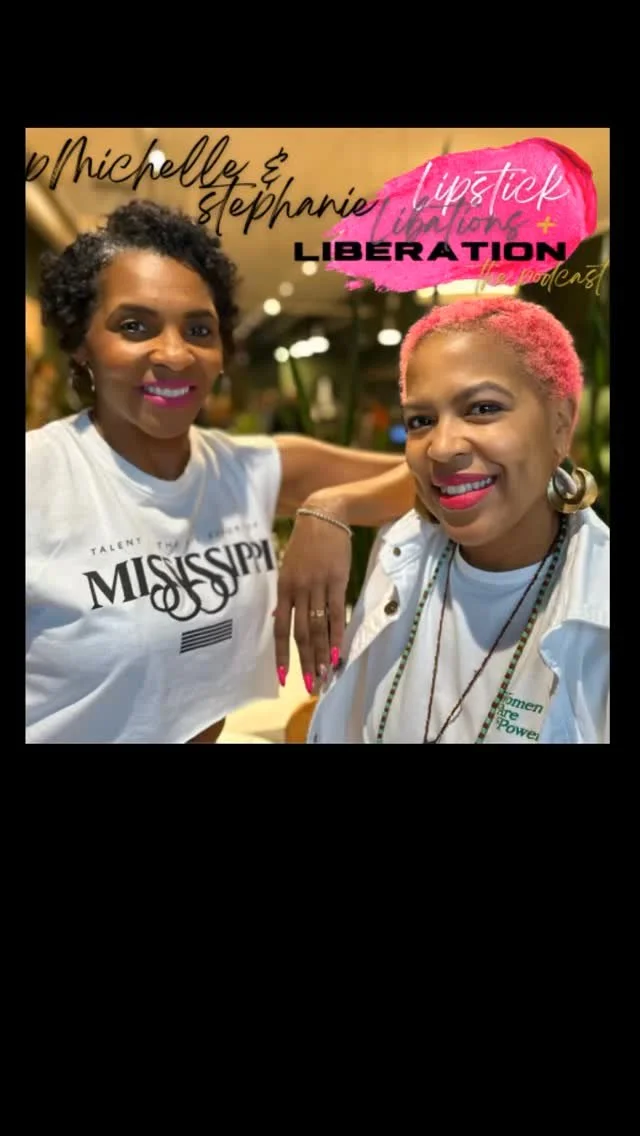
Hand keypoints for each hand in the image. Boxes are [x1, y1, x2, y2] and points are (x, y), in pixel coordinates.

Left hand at [274, 508, 351, 693]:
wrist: (324, 516)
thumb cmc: (306, 544)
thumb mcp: (288, 567)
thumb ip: (285, 595)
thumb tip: (277, 618)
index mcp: (284, 588)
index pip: (280, 628)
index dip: (282, 654)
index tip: (283, 677)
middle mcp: (298, 589)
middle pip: (301, 634)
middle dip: (306, 662)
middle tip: (311, 685)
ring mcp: (318, 585)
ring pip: (319, 627)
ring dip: (322, 655)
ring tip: (326, 675)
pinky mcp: (337, 580)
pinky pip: (337, 613)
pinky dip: (337, 635)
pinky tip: (338, 652)